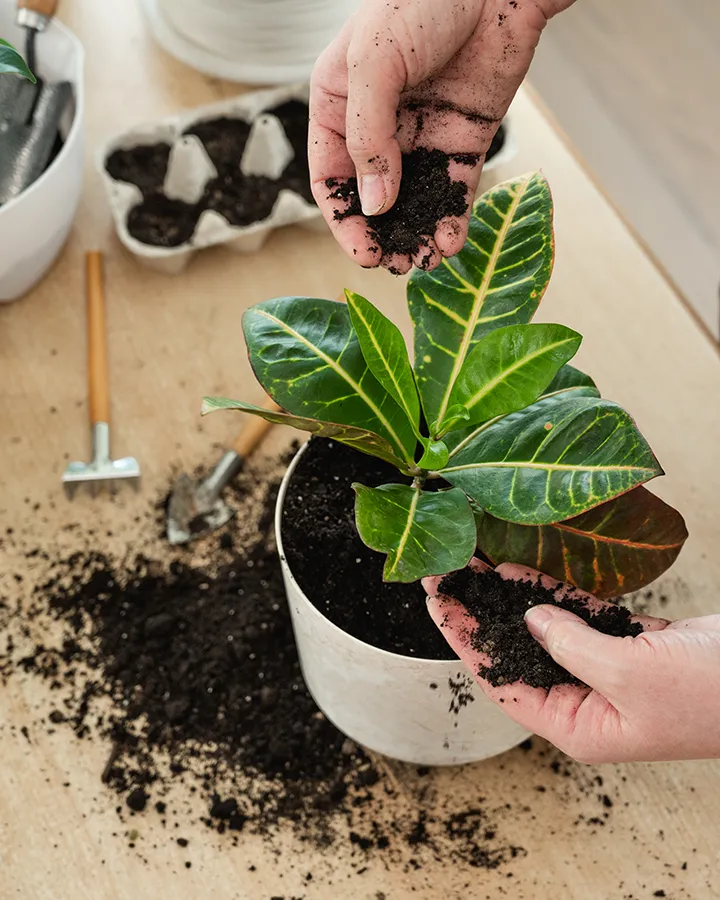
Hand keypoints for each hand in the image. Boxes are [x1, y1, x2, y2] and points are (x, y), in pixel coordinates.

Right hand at [309, 0, 574, 272]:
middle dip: (382, 236)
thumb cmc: (423, 1)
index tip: (363, 252)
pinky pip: (452, 191)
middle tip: (396, 265)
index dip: (343, 219)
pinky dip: (451, 220)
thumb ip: (369, 136)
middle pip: (371, 198)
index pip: (331, 176)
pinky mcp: (460, 141)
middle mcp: (377, 127)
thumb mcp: (376, 63)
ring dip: (417, 235)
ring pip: (412, 202)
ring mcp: (420, 137)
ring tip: (426, 262)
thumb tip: (374, 204)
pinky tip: (450, 242)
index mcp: (339, 104)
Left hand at [423, 562, 719, 762]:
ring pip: (541, 630)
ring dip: (507, 599)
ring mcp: (606, 672)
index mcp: (579, 728)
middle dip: (478, 615)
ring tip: (469, 566)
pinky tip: (516, 571)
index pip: (501, 682)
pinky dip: (548, 593)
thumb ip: (570, 646)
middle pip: (514, 653)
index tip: (436, 601)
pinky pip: (575, 616)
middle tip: (443, 574)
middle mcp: (585, 703)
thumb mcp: (631, 673)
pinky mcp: (627, 644)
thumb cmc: (712, 694)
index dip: (464, 640)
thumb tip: (531, 620)